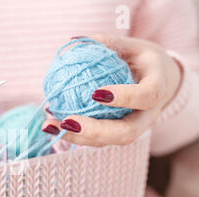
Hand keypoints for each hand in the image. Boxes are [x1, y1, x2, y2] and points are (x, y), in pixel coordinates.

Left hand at [42, 34, 181, 146]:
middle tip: (67, 121)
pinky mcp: (116, 135)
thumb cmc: (142, 60)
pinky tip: (50, 123)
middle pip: (126, 133)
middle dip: (95, 131)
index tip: (96, 93)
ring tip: (49, 125)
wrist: (160, 83)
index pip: (147, 96)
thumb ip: (106, 43)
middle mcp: (147, 116)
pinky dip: (71, 134)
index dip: (125, 97)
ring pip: (107, 142)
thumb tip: (72, 42)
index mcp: (157, 88)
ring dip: (75, 137)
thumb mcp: (131, 46)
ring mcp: (133, 129)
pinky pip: (94, 139)